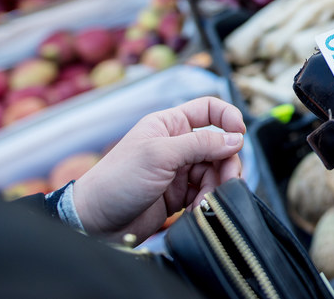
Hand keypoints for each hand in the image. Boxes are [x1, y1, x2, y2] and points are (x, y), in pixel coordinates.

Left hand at [73, 97, 245, 243]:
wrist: (95, 223)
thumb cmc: (117, 181)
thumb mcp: (160, 154)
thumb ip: (201, 143)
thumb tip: (236, 139)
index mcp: (169, 124)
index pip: (209, 109)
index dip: (228, 118)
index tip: (239, 134)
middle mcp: (176, 144)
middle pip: (219, 145)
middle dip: (226, 163)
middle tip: (227, 181)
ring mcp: (178, 170)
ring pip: (215, 171)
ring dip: (216, 186)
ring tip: (205, 201)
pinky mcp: (178, 195)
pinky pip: (205, 192)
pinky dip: (206, 201)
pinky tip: (195, 210)